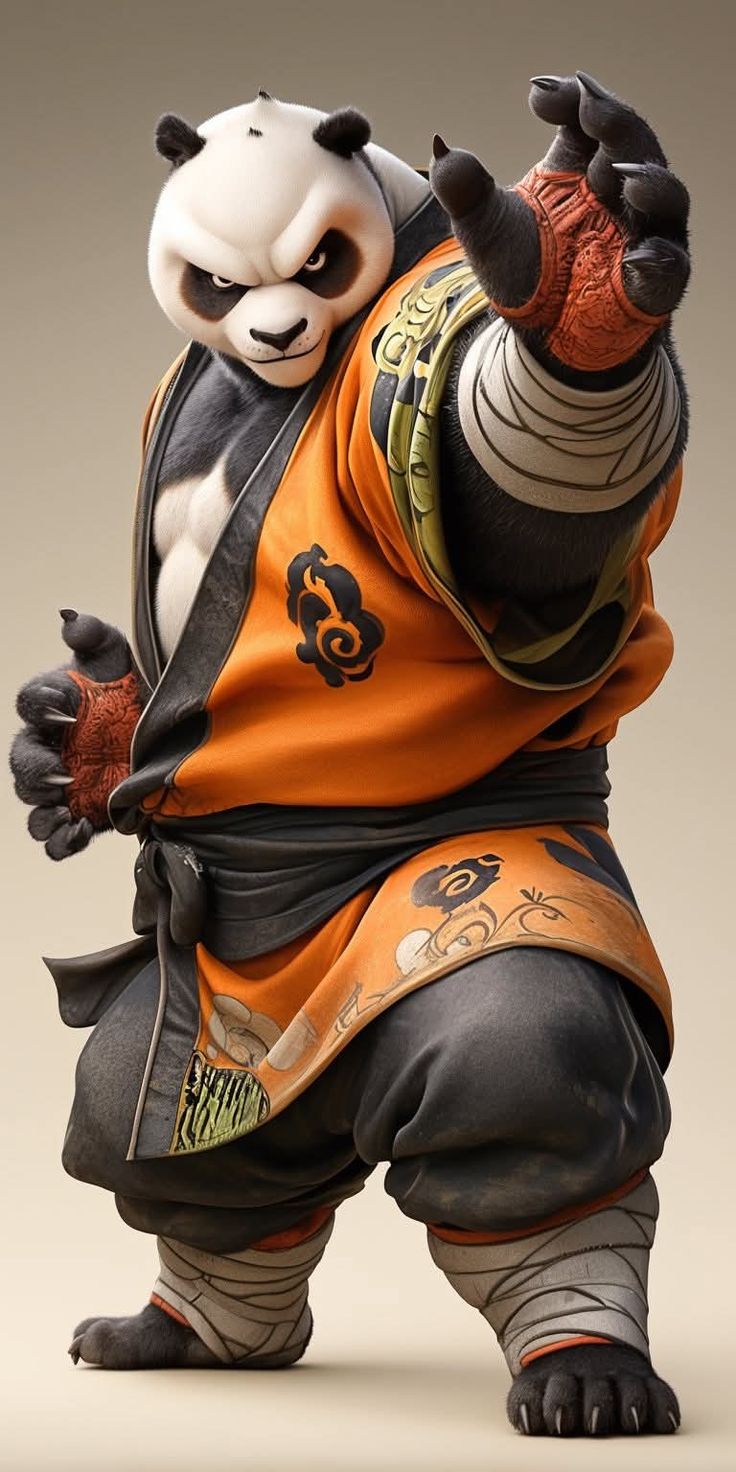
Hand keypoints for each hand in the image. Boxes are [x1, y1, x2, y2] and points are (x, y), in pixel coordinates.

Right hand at [10, 611, 142, 858]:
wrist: (167, 727)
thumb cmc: (130, 687)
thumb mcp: (119, 655)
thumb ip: (93, 633)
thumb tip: (71, 620)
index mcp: (53, 706)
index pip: (30, 704)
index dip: (40, 708)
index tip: (66, 714)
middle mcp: (52, 748)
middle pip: (23, 762)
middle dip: (35, 771)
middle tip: (63, 775)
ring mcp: (67, 786)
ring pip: (35, 807)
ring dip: (43, 814)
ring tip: (65, 813)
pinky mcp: (86, 814)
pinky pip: (60, 837)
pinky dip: (63, 841)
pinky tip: (81, 832)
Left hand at [429, 72, 689, 372]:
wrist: (539, 337)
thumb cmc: (522, 273)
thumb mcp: (483, 229)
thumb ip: (462, 189)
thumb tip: (441, 148)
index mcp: (581, 165)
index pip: (587, 116)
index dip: (571, 97)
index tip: (536, 95)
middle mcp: (619, 191)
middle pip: (630, 142)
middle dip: (614, 121)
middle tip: (590, 105)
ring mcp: (643, 235)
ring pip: (665, 197)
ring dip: (649, 182)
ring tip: (623, 177)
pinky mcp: (654, 286)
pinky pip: (668, 268)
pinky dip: (656, 262)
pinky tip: (636, 261)